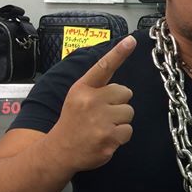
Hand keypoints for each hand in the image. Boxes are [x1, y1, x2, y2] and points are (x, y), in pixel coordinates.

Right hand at [48, 36, 136, 173]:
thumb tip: (120, 82)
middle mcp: (91, 101)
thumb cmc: (73, 122)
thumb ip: (96, 87)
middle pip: (126, 93)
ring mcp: (100, 120)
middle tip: (103, 114)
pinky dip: (121, 136)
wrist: (60, 151)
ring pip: (129, 112)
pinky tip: (106, 138)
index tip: (131, 41)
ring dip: (121, 120)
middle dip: (119, 103)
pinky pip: (129, 130)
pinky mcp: (109, 137)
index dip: (119, 53)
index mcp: (82, 88)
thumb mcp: (77, 98)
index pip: (103, 67)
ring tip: (103, 127)